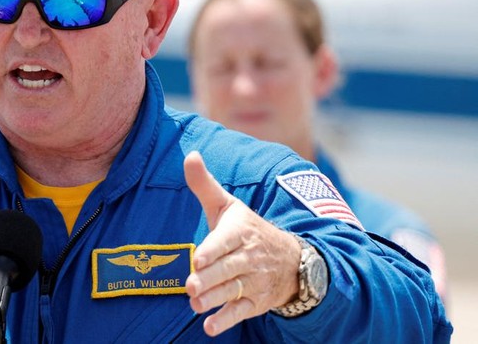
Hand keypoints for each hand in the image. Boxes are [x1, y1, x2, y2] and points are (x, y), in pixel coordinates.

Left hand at [183, 151, 300, 335]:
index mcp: (241, 231)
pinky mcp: (256, 302)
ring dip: (214, 299)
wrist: (292, 259)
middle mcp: (249, 256)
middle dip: (210, 279)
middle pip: (228, 269)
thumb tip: (189, 154)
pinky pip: (241, 312)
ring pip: (233, 291)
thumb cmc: (246, 229)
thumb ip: (204, 184)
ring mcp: (254, 280)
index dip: (213, 251)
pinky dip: (226, 320)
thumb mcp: (228, 205)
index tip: (199, 259)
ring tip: (196, 303)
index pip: (226, 241)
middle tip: (191, 286)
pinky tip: (210, 327)